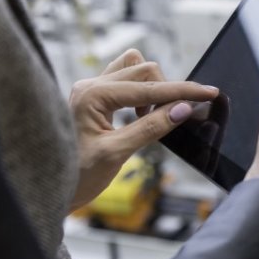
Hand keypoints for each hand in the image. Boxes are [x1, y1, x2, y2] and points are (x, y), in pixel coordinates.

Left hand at [68, 49, 217, 210]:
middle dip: (167, 91)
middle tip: (175, 118)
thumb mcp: (116, 154)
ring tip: (152, 117)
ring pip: (135, 68)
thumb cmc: (76, 176)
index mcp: (92, 95)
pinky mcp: (95, 97)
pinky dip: (142, 92)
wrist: (49, 190)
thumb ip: (151, 128)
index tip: (209, 93)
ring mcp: (91, 89)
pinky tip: (142, 115)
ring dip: (153, 88)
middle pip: (144, 70)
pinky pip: (126, 80)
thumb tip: (183, 109)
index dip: (183, 91)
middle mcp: (90, 85)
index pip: (149, 88)